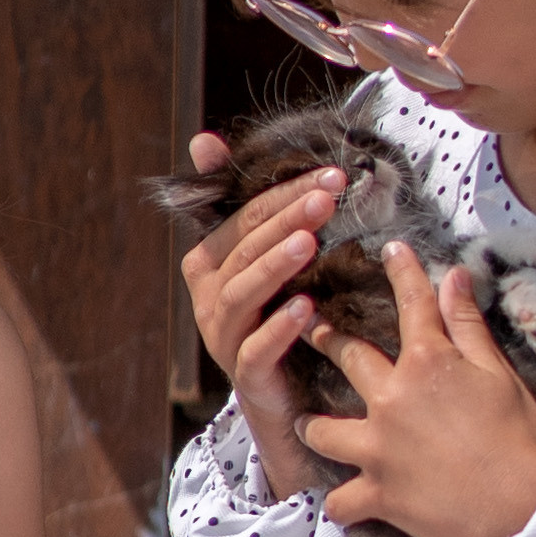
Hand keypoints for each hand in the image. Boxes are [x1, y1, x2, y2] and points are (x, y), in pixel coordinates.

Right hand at [179, 132, 348, 500]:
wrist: (289, 397)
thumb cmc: (279, 314)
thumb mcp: (268, 255)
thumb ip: (243, 200)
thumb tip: (204, 139)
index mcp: (209, 262)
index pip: (242, 217)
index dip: (283, 193)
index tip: (332, 175)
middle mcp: (208, 298)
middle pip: (243, 249)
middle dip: (285, 218)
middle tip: (329, 195)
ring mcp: (223, 338)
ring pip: (240, 295)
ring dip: (275, 266)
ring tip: (311, 242)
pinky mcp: (246, 376)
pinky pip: (254, 350)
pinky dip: (278, 328)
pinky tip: (307, 308)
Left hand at [302, 245, 535, 536]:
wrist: (523, 507)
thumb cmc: (520, 438)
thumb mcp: (500, 374)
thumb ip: (469, 326)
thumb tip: (455, 276)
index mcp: (427, 363)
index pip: (413, 304)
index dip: (402, 272)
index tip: (390, 250)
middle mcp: (391, 400)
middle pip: (347, 357)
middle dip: (324, 337)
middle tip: (310, 326)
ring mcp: (377, 448)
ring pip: (322, 431)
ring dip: (312, 426)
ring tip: (306, 423)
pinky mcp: (377, 494)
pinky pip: (340, 501)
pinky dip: (342, 503)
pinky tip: (341, 502)